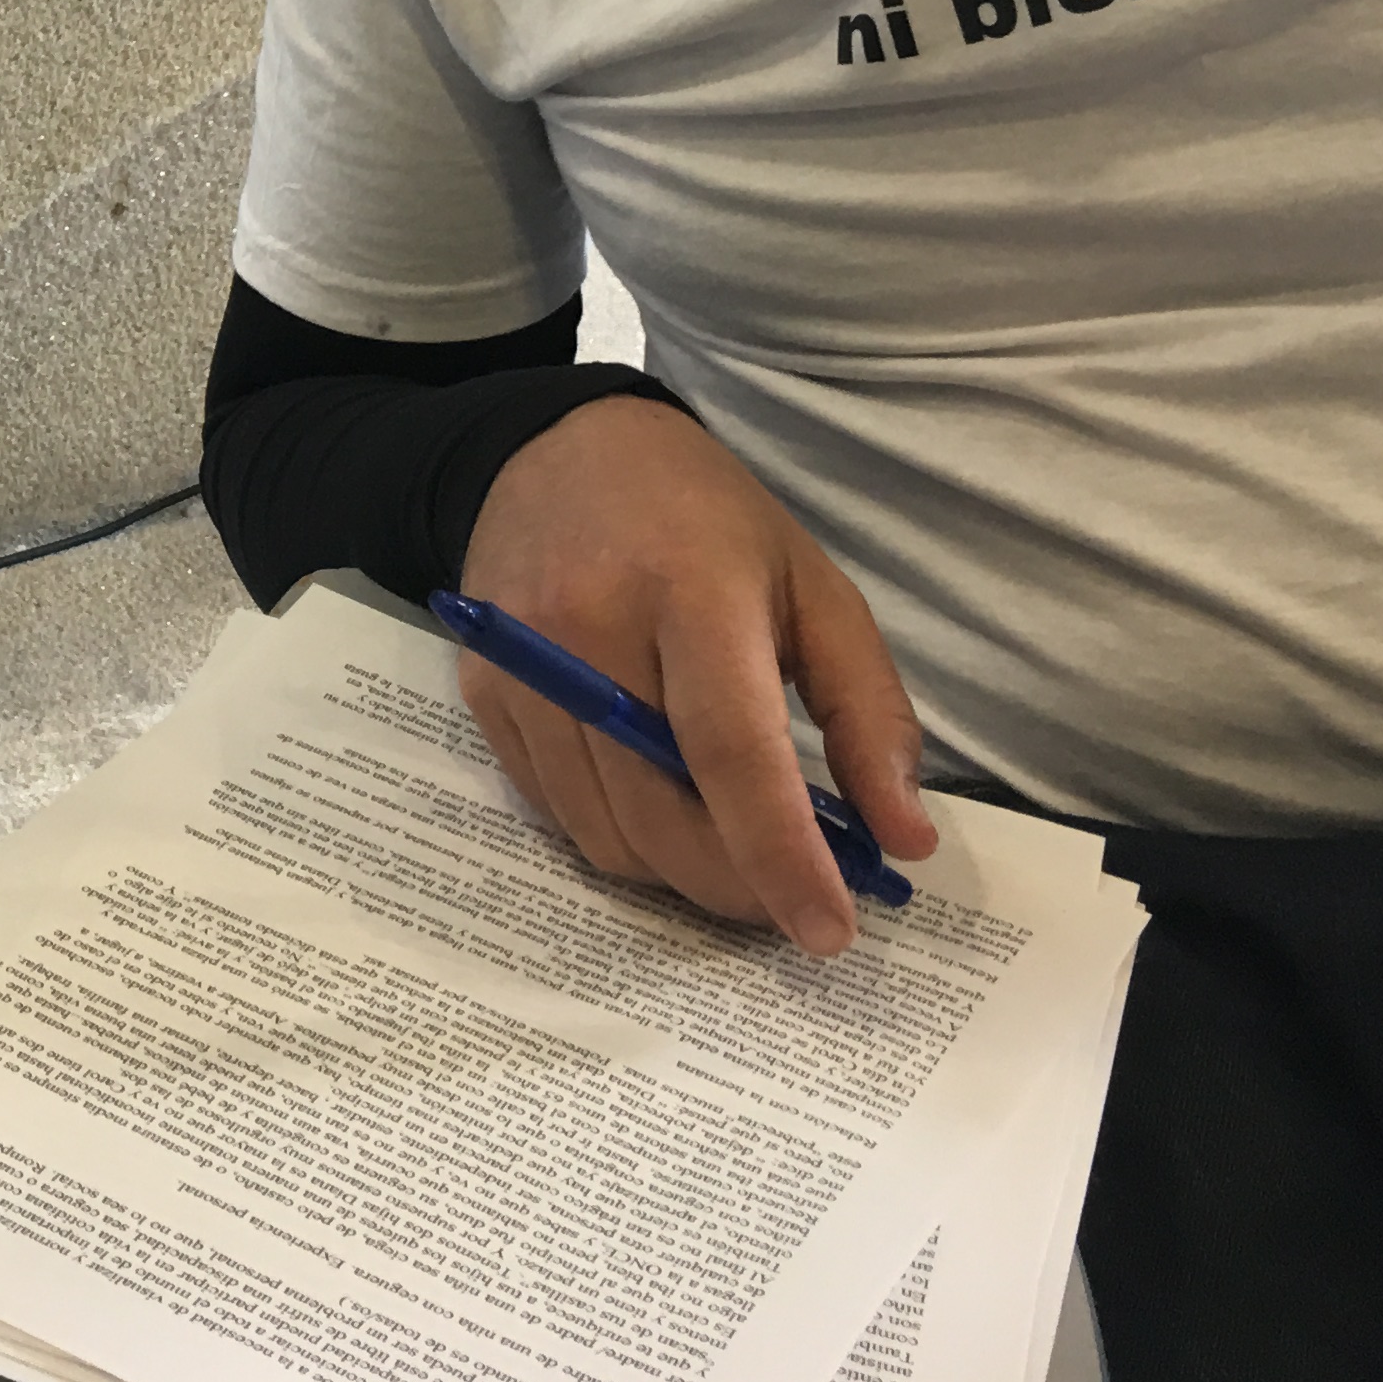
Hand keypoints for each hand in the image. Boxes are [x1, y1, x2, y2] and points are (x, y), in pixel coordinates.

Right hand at [454, 393, 937, 954]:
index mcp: (688, 591)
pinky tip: (660, 807)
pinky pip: (553, 811)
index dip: (782, 857)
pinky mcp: (480, 692)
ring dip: (677, 872)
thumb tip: (903, 842)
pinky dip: (618, 836)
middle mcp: (584, 631)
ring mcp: (519, 665)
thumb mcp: (816, 588)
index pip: (730, 753)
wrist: (559, 450)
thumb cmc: (707, 522)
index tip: (831, 931)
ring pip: (602, 831)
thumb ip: (869, 714)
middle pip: (660, 812)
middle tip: (791, 900)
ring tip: (729, 849)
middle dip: (737, 885)